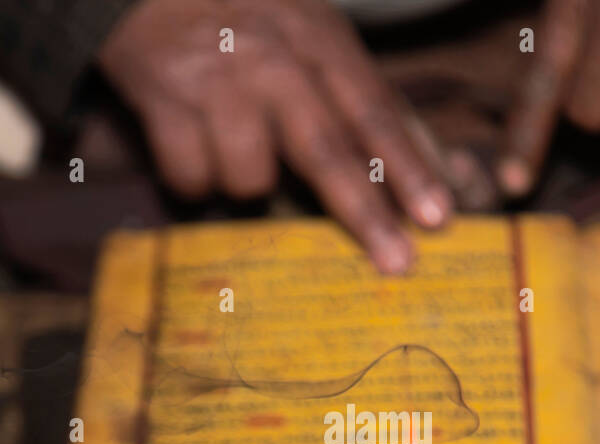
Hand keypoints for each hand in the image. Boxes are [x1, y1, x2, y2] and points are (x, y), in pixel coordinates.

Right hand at [98, 0, 452, 272]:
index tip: (437, 218)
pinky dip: (194, 181)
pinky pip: (191, 176)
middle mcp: (272, 61)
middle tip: (398, 263)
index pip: (373, 113)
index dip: (407, 169)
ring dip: (250, 185)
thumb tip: (430, 166)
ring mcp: (216, 81)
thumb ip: (365, 97)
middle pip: (325, 151)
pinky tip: (194, 150)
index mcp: (319, 42)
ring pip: (251, 177)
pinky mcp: (162, 98)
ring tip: (237, 153)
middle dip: (365, 215)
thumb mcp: (313, 35)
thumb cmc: (250, 20)